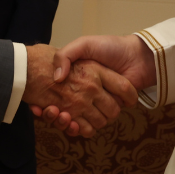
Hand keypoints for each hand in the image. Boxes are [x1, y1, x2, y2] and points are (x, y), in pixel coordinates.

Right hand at [30, 34, 156, 130]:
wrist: (136, 56)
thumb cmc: (111, 47)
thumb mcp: (84, 45)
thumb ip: (66, 55)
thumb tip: (56, 78)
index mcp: (78, 77)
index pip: (55, 94)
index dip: (46, 101)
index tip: (38, 104)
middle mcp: (86, 93)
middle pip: (63, 111)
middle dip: (54, 114)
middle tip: (48, 110)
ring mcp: (95, 104)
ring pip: (74, 121)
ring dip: (63, 122)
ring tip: (57, 114)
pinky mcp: (106, 113)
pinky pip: (87, 128)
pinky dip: (76, 129)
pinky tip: (68, 122)